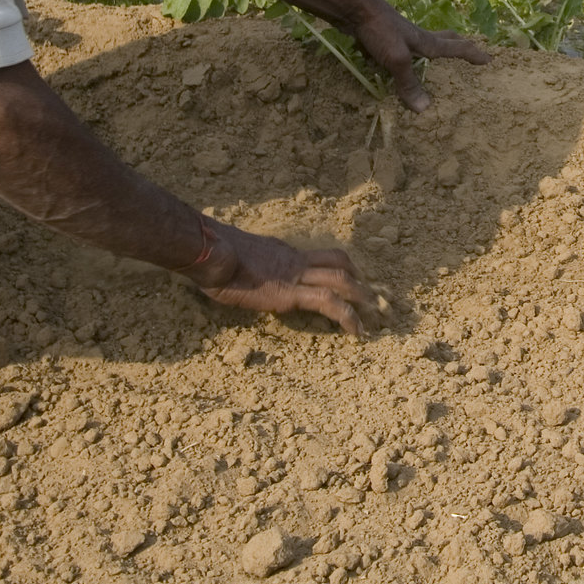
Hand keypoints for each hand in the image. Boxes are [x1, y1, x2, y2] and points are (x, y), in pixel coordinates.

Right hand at [191, 221, 372, 334]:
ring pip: (340, 279)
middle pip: (338, 262)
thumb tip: (241, 274)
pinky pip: (327, 302)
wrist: (210, 252)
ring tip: (372, 316)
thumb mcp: (236, 258)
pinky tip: (355, 331)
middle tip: (373, 297)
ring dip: (360, 297)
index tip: (348, 279)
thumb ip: (249, 266)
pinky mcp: (290, 293)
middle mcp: (294, 260)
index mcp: (282, 254)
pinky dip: (346, 316)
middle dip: (359, 279)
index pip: (318, 257)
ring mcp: (294, 275)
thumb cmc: (212, 256)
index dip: (337, 267)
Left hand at [348, 2, 490, 111]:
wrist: (352, 7)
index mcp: (426, 42)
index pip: (456, 48)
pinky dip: (399, 59)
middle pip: (443, 39)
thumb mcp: (397, 59)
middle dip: (457, 44)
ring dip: (429, 53)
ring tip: (431, 64)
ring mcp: (398, 36)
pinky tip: (388, 68)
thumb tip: (425, 109)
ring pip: (419, 45)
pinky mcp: (381, 37)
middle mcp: (415, 38)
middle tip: (468, 48)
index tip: (490, 59)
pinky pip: (396, 51)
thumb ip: (409, 83)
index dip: (473, 54)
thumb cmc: (380, 29)